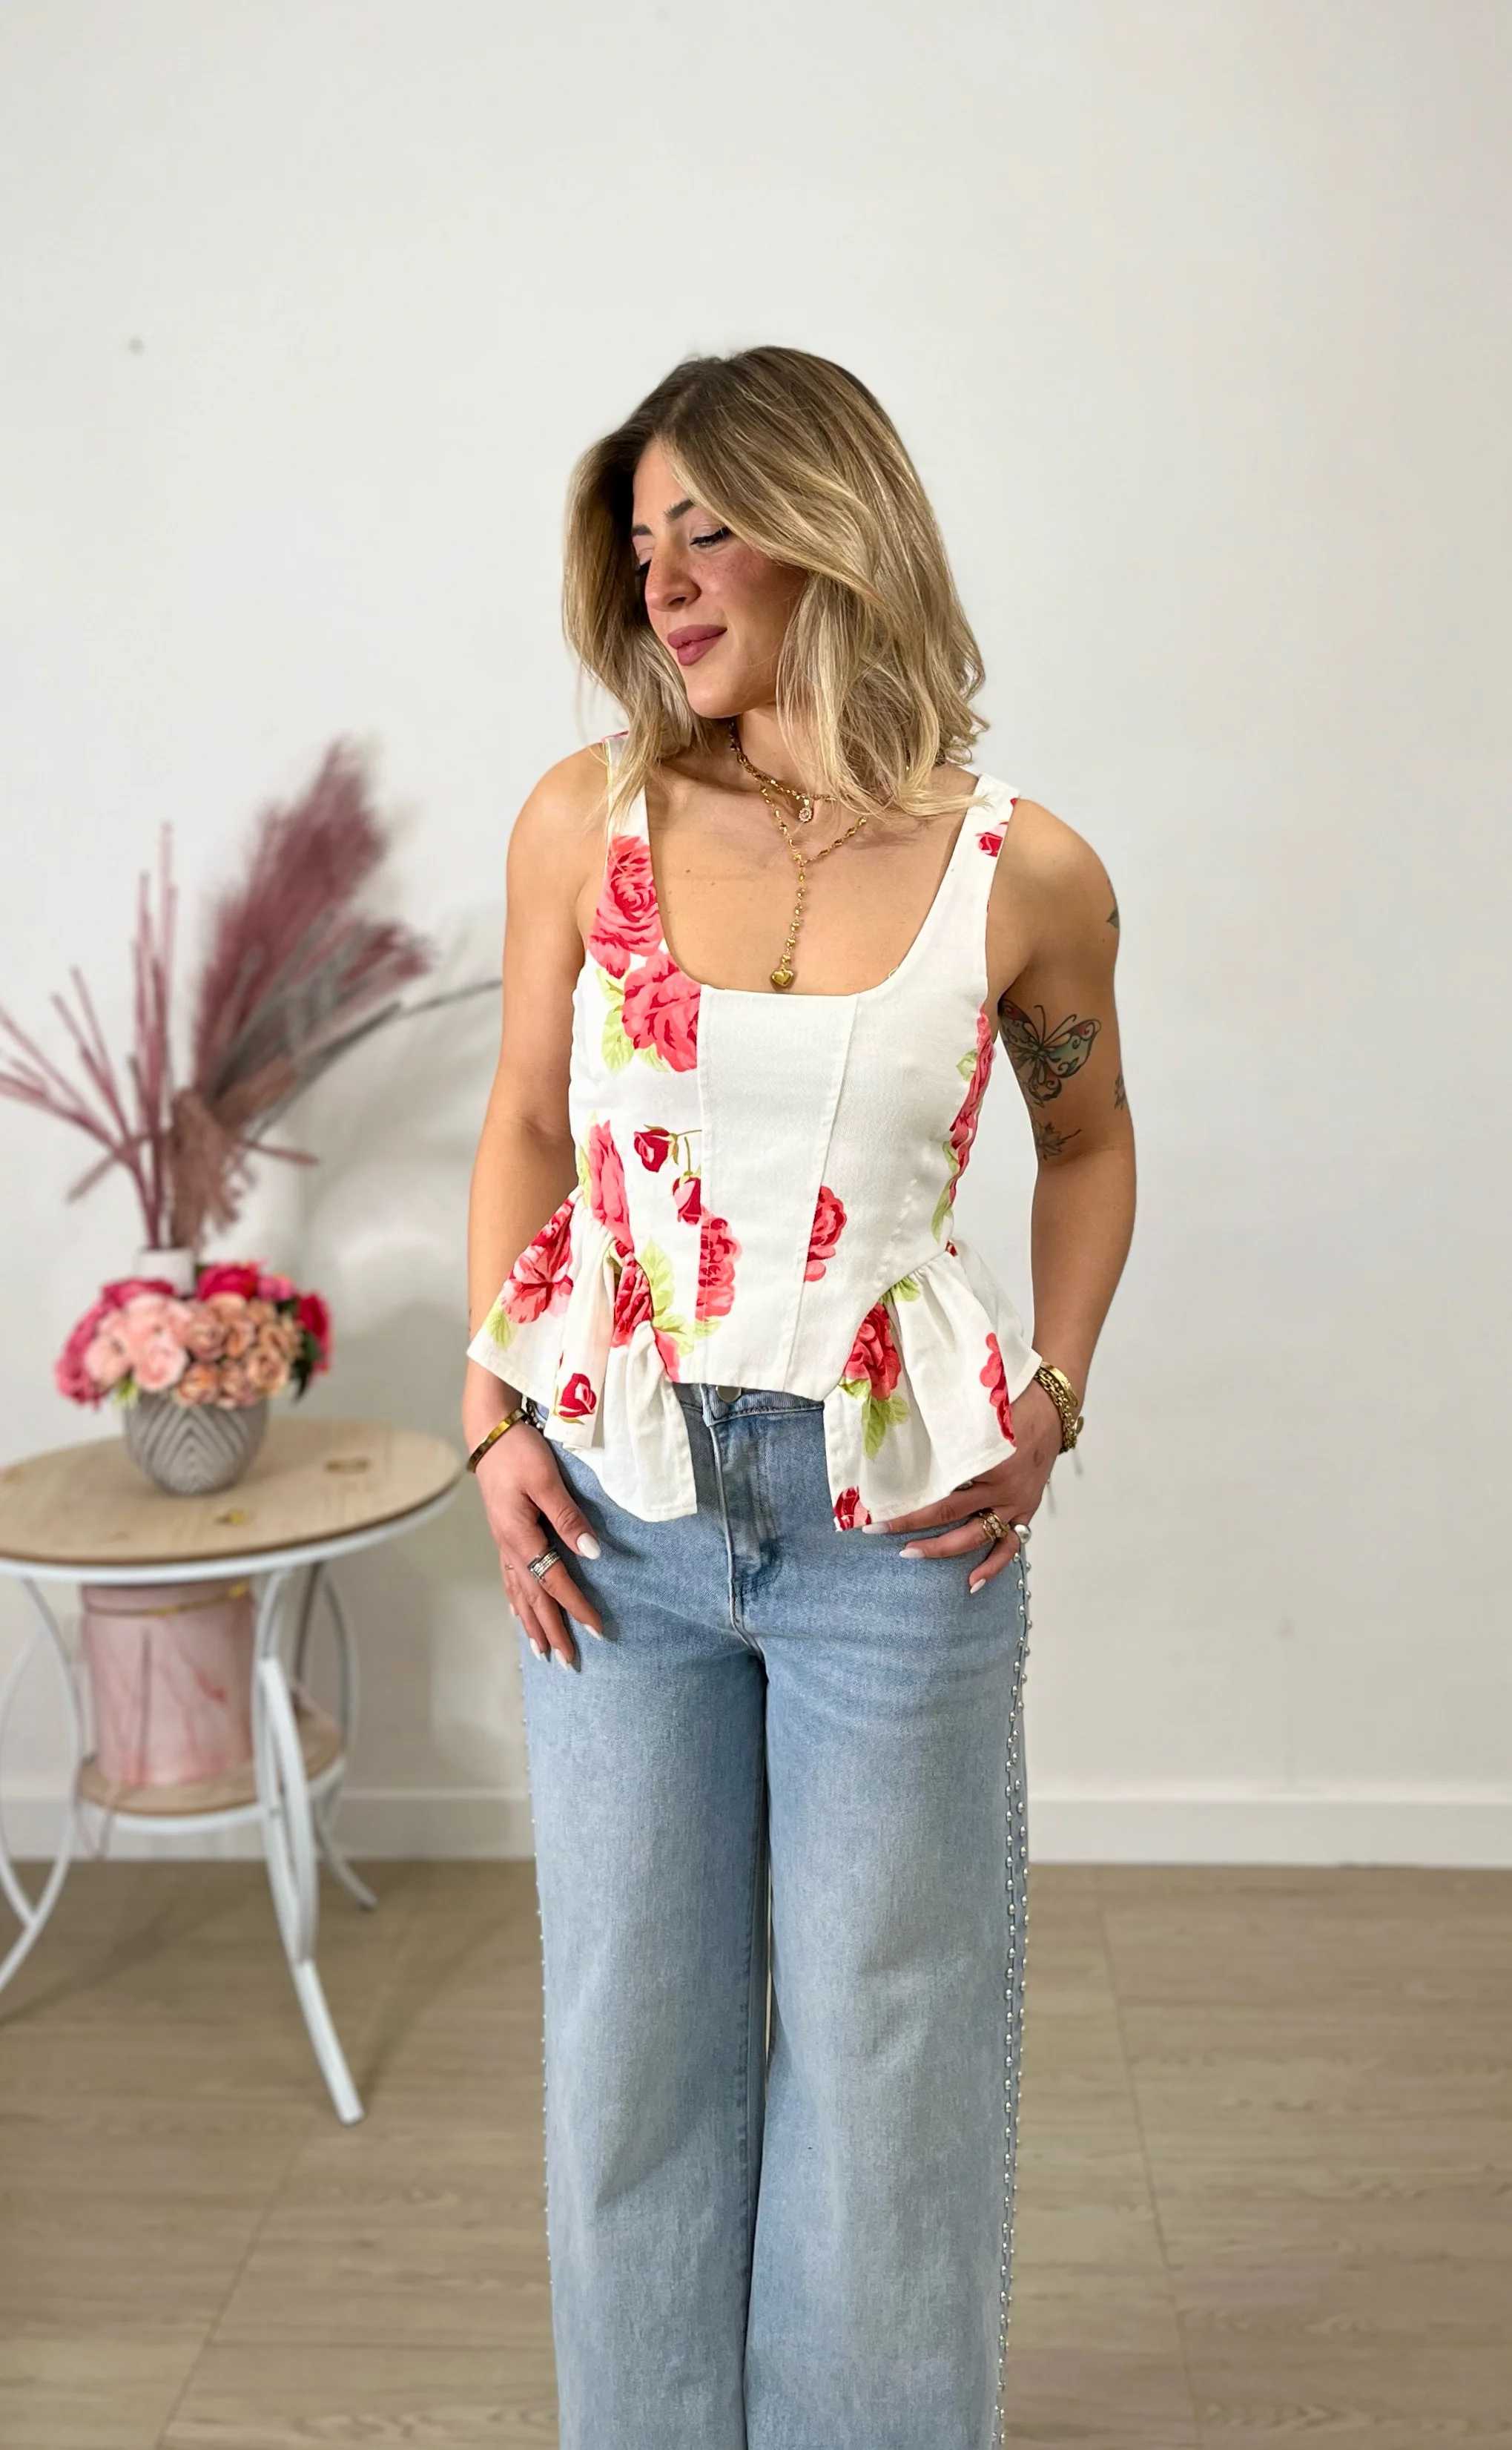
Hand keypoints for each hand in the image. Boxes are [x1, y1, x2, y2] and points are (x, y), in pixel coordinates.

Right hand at [472, 1417, 604, 1667]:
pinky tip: (517, 1613)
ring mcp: (503, 1542)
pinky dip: (516, 1601)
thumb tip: (592, 1554)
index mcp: (521, 1537)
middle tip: (569, 1661)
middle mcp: (509, 1547)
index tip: (598, 1630)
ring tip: (542, 1650)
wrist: (489, 1430)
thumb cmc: (519, 1452)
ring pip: (519, 1593)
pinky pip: (510, 1579)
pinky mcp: (503, 1533)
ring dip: (532, 1623)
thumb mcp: (547, 1481)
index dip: (577, 1608)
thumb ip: (568, 1518)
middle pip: (534, 1598)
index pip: (554, 1583)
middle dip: (552, 1630)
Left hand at [866, 1381, 1061, 1593]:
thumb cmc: (1012, 1406)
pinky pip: (1010, 1546)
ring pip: (977, 1536)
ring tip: (913, 1555)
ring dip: (943, 1549)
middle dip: (912, 1525)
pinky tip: (972, 1582)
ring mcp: (1016, 1503)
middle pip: (950, 1514)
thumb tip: (905, 1444)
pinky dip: (992, 1566)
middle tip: (880, 1532)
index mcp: (988, 1461)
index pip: (939, 1487)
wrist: (1052, 1410)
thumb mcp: (978, 1415)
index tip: (877, 1508)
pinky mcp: (1025, 1511)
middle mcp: (1002, 1487)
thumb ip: (949, 1434)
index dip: (908, 1500)